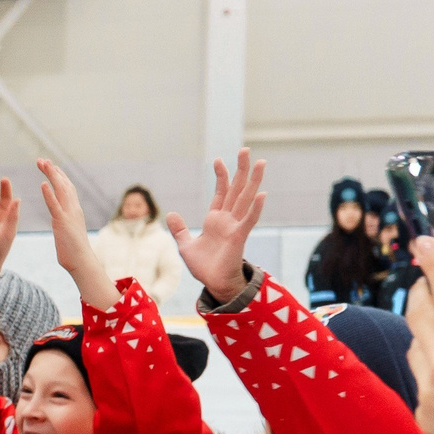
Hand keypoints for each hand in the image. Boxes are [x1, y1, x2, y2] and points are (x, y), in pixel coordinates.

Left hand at [37, 160, 117, 310]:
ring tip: (42, 164)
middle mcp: (73, 208)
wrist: (81, 261)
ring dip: (51, 175)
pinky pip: (55, 205)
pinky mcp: (62, 222)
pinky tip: (43, 183)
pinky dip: (49, 194)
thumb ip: (65, 220)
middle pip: (63, 184)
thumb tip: (61, 218)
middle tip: (41, 159)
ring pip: (60, 190)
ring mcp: (69, 214)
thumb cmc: (73, 250)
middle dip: (53, 171)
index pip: (66, 187)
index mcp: (73, 210)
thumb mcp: (68, 230)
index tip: (50, 165)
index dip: (58, 175)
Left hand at [169, 150, 267, 301]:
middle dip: (241, 169)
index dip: (220, 176)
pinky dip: (256, 208)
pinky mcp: (239, 237)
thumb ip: (179, 229)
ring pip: (247, 199)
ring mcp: (235, 226)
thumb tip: (170, 214)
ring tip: (261, 163)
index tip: (218, 160)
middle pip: (237, 189)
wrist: (212, 282)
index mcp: (215, 219)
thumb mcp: (185, 244)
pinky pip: (249, 220)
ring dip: (254, 181)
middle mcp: (228, 219)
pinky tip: (263, 195)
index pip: (220, 192)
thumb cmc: (203, 265)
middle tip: (246, 150)